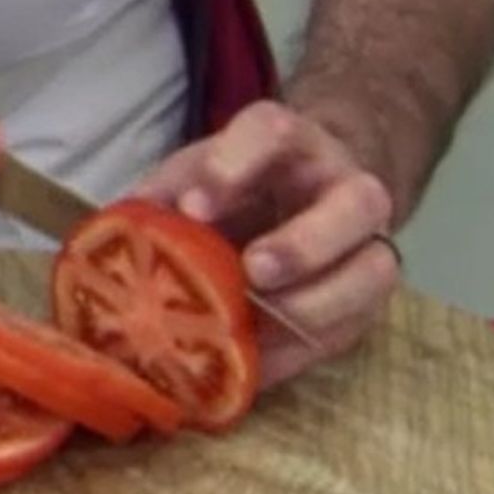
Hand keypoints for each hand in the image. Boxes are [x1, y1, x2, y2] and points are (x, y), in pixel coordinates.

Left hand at [132, 100, 398, 387]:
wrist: (294, 200)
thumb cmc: (232, 187)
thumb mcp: (192, 177)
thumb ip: (161, 199)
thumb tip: (118, 240)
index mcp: (291, 143)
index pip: (274, 130)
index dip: (235, 165)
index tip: (193, 208)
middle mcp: (344, 186)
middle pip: (359, 202)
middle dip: (305, 243)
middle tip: (252, 270)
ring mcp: (367, 246)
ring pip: (375, 271)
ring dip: (317, 303)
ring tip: (257, 323)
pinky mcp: (365, 303)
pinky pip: (348, 331)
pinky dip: (297, 353)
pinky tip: (251, 363)